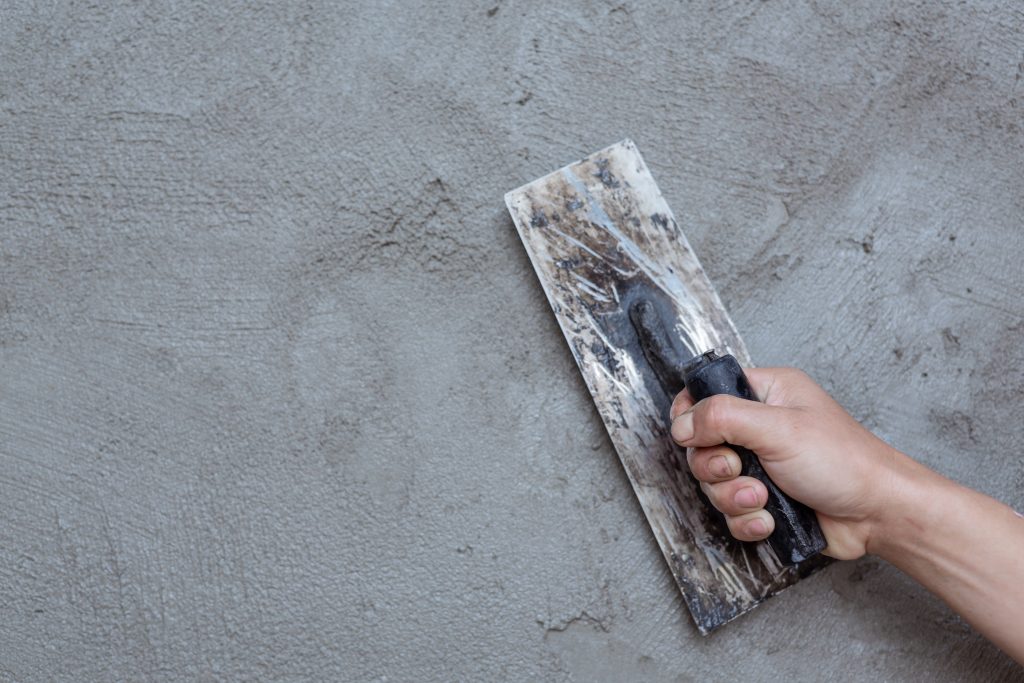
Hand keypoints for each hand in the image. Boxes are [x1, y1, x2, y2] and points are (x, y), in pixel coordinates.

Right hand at [669, 367, 906, 559]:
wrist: (878, 514)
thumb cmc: (844, 461)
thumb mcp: (778, 428)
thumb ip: (723, 418)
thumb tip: (682, 424)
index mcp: (766, 394)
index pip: (707, 393)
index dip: (691, 415)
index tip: (692, 435)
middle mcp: (760, 427)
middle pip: (702, 445)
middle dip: (716, 467)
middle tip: (740, 469)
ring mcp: (762, 465)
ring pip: (714, 483)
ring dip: (733, 497)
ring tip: (762, 498)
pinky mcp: (766, 500)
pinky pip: (731, 512)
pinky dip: (746, 520)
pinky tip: (769, 518)